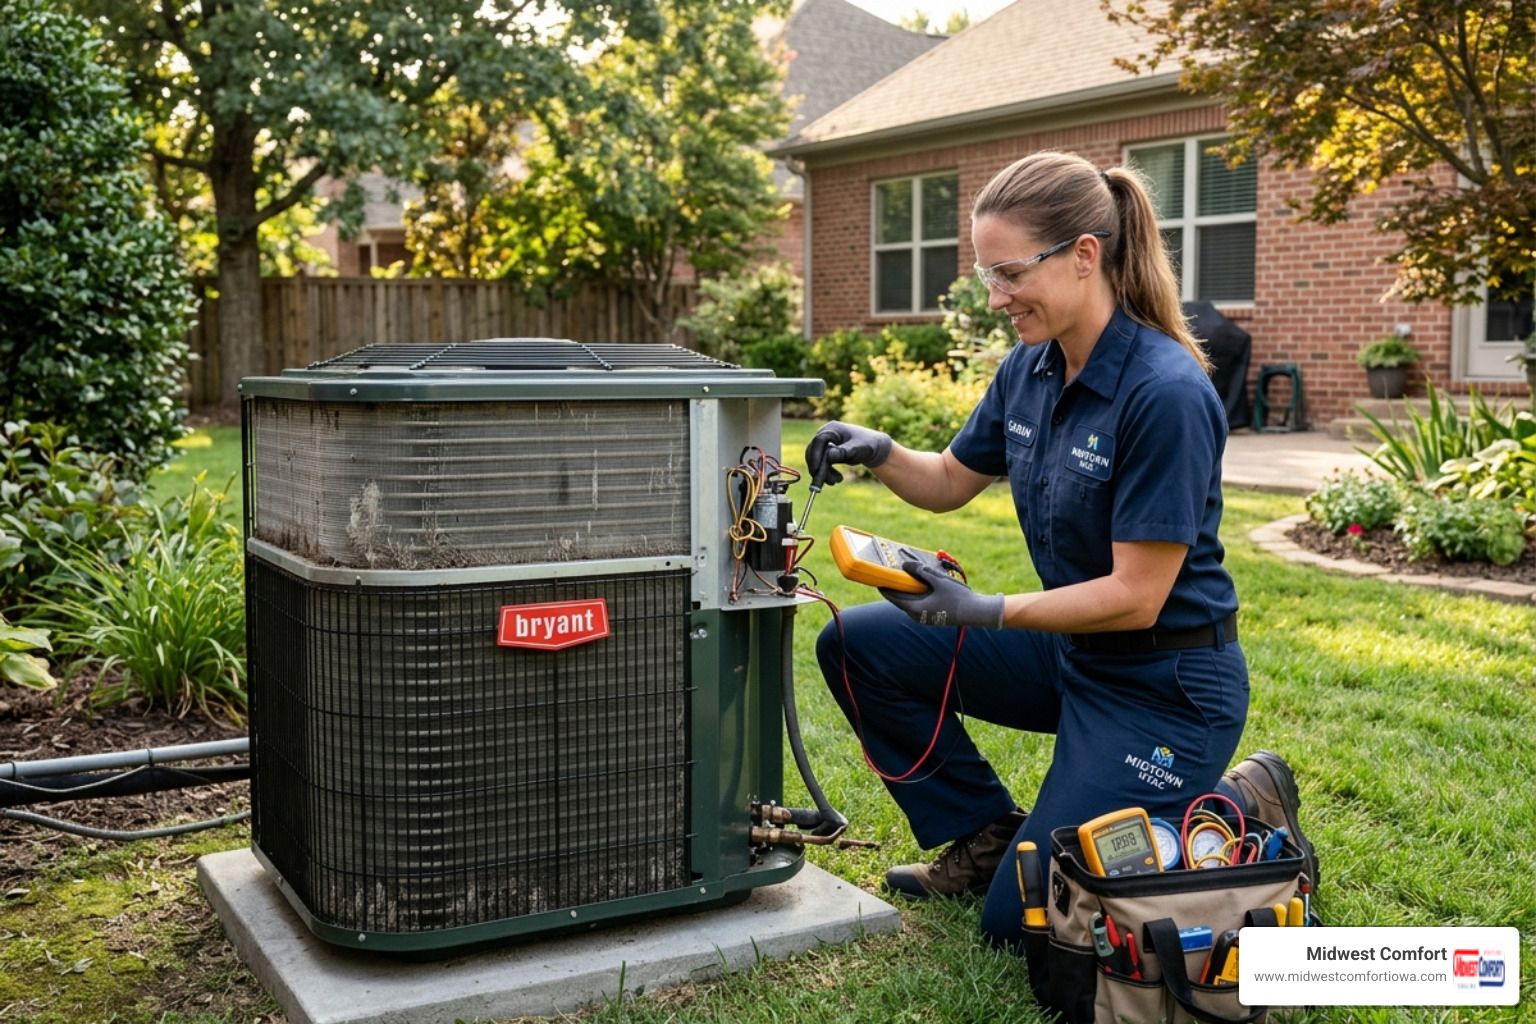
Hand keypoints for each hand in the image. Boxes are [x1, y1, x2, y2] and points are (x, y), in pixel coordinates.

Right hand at [804, 421, 892, 486]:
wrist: (873, 448)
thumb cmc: (867, 445)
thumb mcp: (858, 448)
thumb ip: (844, 452)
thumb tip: (828, 456)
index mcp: (832, 429)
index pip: (818, 441)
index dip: (815, 456)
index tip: (816, 472)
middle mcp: (825, 434)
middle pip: (813, 451)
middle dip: (818, 468)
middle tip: (822, 483)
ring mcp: (825, 443)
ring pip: (816, 460)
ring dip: (822, 473)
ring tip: (836, 481)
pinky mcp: (826, 452)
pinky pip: (820, 464)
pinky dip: (825, 473)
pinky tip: (836, 479)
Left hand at [879, 559, 1004, 628]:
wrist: (977, 612)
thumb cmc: (957, 597)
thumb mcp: (938, 580)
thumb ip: (920, 572)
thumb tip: (904, 565)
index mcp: (915, 609)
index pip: (893, 596)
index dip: (884, 585)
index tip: (877, 575)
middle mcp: (916, 615)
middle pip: (900, 599)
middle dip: (896, 585)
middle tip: (890, 571)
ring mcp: (924, 617)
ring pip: (909, 601)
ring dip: (906, 589)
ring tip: (904, 575)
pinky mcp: (931, 616)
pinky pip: (918, 603)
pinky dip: (916, 593)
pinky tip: (920, 583)